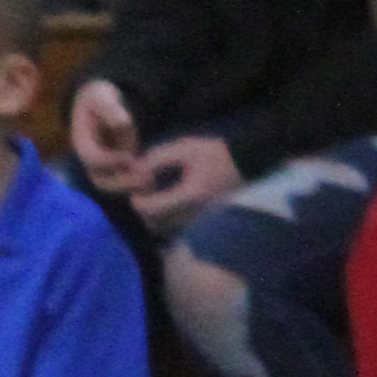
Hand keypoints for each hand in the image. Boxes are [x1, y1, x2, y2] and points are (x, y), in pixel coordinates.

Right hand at [67, 73, 145, 188]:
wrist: (101, 104)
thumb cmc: (100, 99)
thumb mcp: (102, 98)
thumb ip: (111, 110)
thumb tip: (123, 124)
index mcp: (82, 143)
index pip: (92, 159)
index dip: (109, 161)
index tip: (129, 156)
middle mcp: (90, 160)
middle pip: (101, 180)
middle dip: (122, 182)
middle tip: (144, 176)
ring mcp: (104, 167)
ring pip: (113, 186)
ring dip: (132, 186)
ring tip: (152, 180)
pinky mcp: (118, 169)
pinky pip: (125, 183)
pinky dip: (138, 184)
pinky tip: (155, 178)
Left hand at [130, 131, 244, 228]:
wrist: (242, 164)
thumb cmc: (214, 153)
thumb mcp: (185, 148)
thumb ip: (158, 157)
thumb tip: (136, 167)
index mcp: (189, 195)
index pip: (153, 209)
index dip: (138, 201)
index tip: (135, 189)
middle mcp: (192, 212)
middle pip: (154, 224)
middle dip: (142, 211)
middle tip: (140, 194)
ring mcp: (196, 218)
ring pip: (163, 228)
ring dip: (150, 216)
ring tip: (150, 198)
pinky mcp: (197, 218)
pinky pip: (172, 226)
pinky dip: (161, 218)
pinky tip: (160, 201)